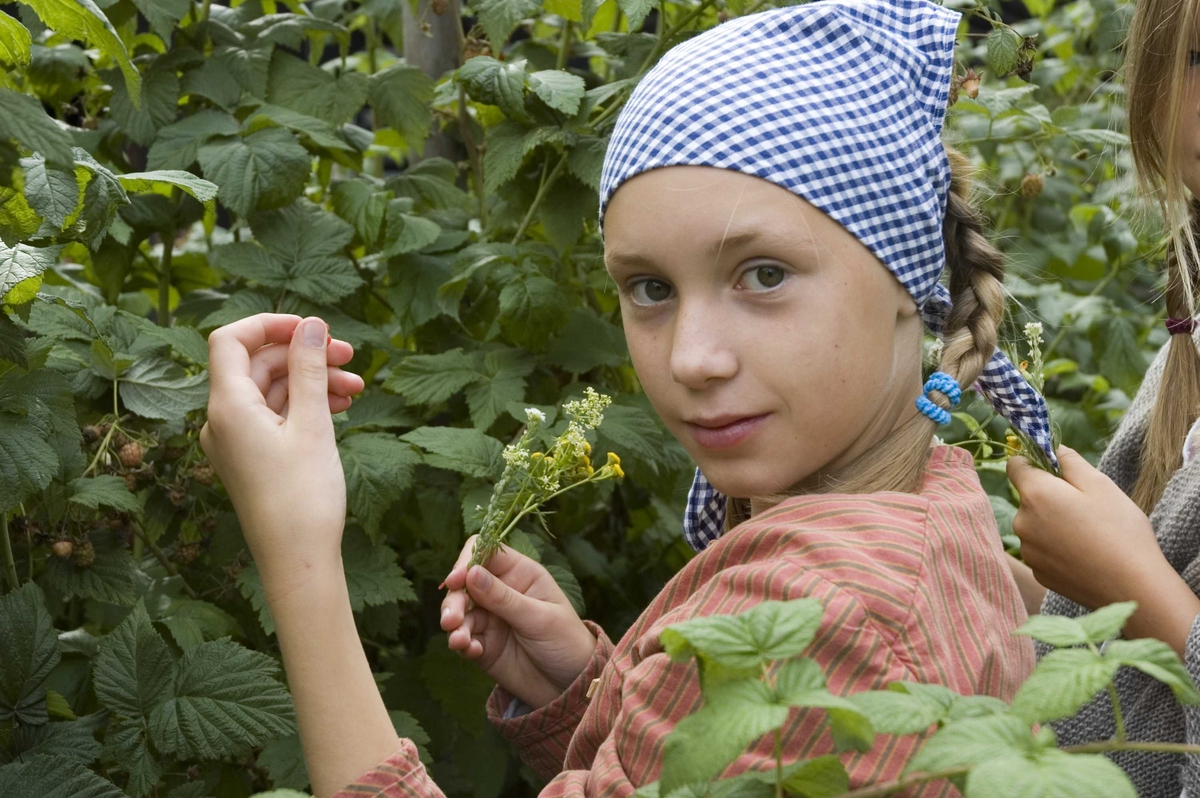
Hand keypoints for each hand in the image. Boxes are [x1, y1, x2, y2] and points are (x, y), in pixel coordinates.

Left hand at [201, 314, 363, 585]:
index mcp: (227, 406)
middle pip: (257, 364)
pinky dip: (305, 405)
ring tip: (356, 389)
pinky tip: (340, 408)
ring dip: (311, 380)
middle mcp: (222, 420)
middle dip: (304, 355)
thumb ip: (309, 369)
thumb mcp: (313, 424)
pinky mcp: (252, 457)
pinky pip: (275, 415)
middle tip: (350, 357)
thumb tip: (311, 326)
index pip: (231, 340)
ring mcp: (236, 440)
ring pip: (272, 390)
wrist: (298, 561)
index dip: (270, 324)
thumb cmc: (303, 496)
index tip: (312, 328)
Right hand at [440, 537, 596, 709]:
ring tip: (459, 641)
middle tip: (452, 620)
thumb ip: (503, 598)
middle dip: (455, 600)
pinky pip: (463, 638)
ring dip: (454, 624)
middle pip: (464, 583)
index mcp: (520, 574)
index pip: (485, 554)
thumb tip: (470, 573)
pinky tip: (471, 651)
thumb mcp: (539, 618)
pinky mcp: (483, 644)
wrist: (571, 686)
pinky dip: (462, 643)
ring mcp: (491, 618)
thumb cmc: (566, 642)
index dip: (466, 562)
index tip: (455, 580)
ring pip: (460, 612)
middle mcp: (501, 592)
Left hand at [1007, 445, 1199, 653]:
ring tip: (1088, 534)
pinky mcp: (1037, 572)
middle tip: (1085, 507)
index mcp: (1035, 495)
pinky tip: (1083, 554)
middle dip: (1049, 496)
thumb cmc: (1119, 531)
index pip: (1015, 465)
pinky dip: (1057, 547)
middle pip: (1028, 498)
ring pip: (1035, 524)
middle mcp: (1022, 522)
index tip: (1055, 469)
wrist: (1132, 587)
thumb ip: (1071, 462)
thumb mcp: (1100, 485)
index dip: (1034, 462)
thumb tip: (1053, 450)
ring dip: (1052, 523)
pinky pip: (1042, 549)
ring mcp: (1028, 550)